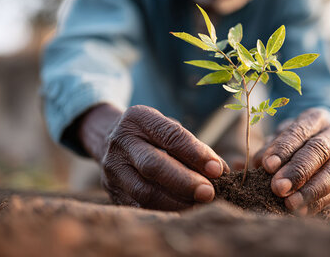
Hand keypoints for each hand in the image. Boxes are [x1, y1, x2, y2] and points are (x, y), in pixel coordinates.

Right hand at [79, 104, 228, 210]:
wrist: (108, 138)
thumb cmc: (152, 135)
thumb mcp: (168, 128)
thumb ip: (194, 147)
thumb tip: (221, 171)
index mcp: (139, 118)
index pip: (170, 136)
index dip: (196, 154)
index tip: (217, 170)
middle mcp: (121, 142)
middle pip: (153, 165)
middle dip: (185, 181)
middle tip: (208, 192)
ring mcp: (112, 169)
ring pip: (144, 191)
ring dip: (176, 202)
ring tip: (199, 205)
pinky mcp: (112, 191)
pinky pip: (138, 207)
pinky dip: (164, 211)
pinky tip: (183, 212)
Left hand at [253, 108, 329, 214]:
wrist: (324, 138)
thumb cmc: (295, 137)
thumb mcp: (281, 134)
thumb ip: (269, 147)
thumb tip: (253, 164)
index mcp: (315, 118)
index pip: (299, 131)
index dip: (283, 149)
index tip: (268, 165)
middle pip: (318, 151)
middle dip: (297, 171)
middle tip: (277, 187)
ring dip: (309, 191)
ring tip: (289, 204)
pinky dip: (317, 203)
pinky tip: (301, 211)